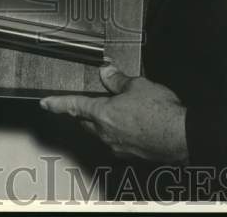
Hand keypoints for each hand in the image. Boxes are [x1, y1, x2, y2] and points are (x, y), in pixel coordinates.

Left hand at [40, 63, 188, 162]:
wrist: (182, 137)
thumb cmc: (161, 112)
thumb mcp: (137, 85)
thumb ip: (118, 80)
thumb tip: (107, 71)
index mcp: (102, 114)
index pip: (73, 106)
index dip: (57, 103)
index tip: (45, 103)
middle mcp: (106, 133)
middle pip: (85, 122)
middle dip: (83, 112)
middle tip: (87, 103)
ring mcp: (118, 147)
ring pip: (101, 133)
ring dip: (104, 122)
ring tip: (118, 110)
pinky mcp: (132, 154)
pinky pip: (118, 141)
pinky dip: (119, 131)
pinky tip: (132, 125)